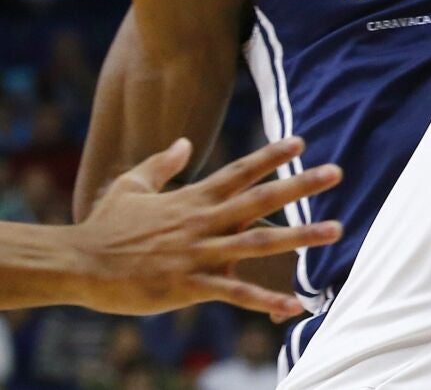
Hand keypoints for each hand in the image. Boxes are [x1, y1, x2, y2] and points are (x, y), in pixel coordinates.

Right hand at [69, 136, 341, 315]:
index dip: (270, 156)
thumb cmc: (104, 227)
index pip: (240, 172)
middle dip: (300, 185)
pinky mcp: (189, 285)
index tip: (301, 142)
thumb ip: (161, 164)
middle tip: (336, 172)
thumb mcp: (130, 186)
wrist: (78, 264)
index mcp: (192, 199)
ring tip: (336, 230)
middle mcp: (203, 221)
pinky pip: (236, 292)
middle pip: (260, 199)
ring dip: (300, 236)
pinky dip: (266, 299)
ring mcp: (198, 253)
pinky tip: (295, 304)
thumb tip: (183, 142)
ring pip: (259, 242)